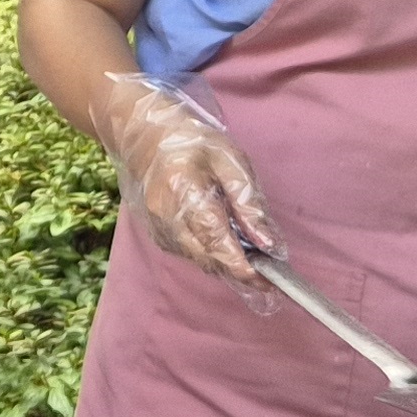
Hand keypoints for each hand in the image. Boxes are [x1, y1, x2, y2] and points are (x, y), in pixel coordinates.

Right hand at [96, 73, 279, 285]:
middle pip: (208, 257)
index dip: (241, 264)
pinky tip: (227, 245)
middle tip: (270, 276)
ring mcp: (159, 229)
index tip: (267, 279)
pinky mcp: (158, 236)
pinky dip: (212, 255)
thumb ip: (248, 202)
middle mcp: (166, 216)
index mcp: (185, 191)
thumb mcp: (230, 161)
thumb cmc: (193, 143)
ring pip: (200, 260)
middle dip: (240, 271)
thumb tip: (267, 242)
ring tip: (253, 258)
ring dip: (227, 264)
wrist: (145, 137)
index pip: (216, 239)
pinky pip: (191, 255)